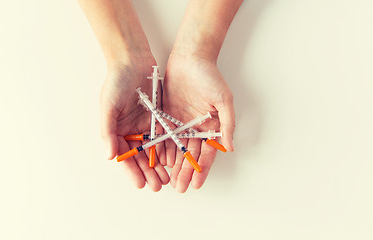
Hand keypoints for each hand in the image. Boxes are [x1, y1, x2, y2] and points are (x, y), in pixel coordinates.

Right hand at [100, 56, 168, 190]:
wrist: (133, 60)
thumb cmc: (116, 82)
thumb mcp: (108, 105)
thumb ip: (108, 131)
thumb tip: (110, 155)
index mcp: (117, 130)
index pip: (125, 156)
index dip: (132, 172)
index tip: (140, 184)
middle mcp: (131, 130)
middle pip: (140, 157)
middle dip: (148, 172)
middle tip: (158, 185)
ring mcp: (145, 125)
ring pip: (154, 150)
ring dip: (159, 165)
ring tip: (167, 179)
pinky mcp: (159, 118)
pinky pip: (164, 136)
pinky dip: (168, 149)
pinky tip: (175, 160)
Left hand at [163, 53, 234, 192]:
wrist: (190, 57)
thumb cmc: (209, 76)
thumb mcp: (223, 99)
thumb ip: (227, 124)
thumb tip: (230, 148)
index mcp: (211, 126)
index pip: (206, 153)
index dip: (201, 169)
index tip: (196, 184)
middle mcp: (196, 127)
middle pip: (190, 155)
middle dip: (185, 172)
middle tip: (179, 188)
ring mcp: (180, 122)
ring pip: (176, 148)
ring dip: (173, 164)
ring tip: (168, 180)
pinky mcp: (167, 116)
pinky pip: (163, 135)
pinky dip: (161, 148)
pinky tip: (158, 161)